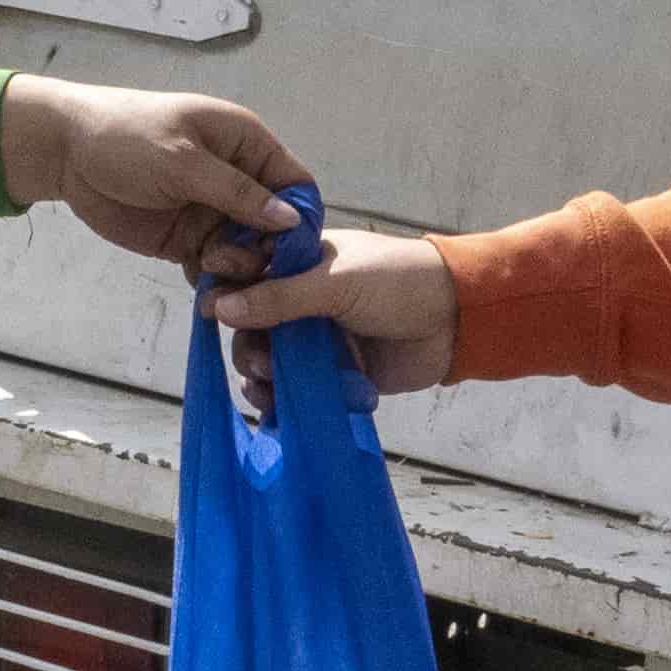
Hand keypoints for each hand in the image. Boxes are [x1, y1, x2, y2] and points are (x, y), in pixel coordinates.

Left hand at [0, 73, 310, 267]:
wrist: (65, 152)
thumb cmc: (126, 137)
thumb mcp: (184, 161)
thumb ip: (237, 192)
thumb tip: (291, 219)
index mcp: (246, 145)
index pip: (294, 184)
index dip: (301, 217)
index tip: (292, 250)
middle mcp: (237, 181)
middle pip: (275, 227)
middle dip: (267, 250)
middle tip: (241, 263)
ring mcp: (212, 213)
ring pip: (247, 252)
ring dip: (238, 269)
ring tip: (212, 268)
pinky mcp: (187, 240)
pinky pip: (215, 268)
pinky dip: (215, 282)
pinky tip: (207, 291)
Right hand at [202, 228, 460, 418]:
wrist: (456, 319)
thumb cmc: (398, 280)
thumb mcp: (334, 281)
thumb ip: (278, 297)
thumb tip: (219, 308)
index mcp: (297, 262)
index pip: (245, 271)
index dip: (226, 288)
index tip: (214, 306)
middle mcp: (300, 299)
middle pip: (249, 324)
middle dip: (246, 344)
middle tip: (259, 360)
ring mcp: (315, 338)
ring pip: (268, 360)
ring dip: (260, 376)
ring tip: (267, 386)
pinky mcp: (332, 372)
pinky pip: (295, 389)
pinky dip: (282, 400)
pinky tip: (276, 408)